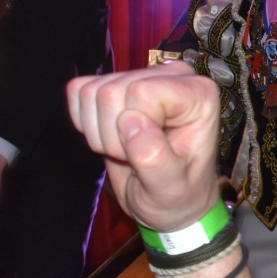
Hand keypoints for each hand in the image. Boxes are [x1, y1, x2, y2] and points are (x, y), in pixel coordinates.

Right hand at [66, 62, 222, 233]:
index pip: (141, 92)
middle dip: (113, 136)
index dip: (133, 130)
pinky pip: (78, 91)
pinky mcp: (115, 82)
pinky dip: (86, 123)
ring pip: (91, 92)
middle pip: (111, 91)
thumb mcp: (171, 188)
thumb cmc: (179, 195)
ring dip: (100, 133)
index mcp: (198, 94)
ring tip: (127, 149)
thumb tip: (129, 121)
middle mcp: (173, 76)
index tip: (150, 155)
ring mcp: (143, 75)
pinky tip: (111, 137)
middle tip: (136, 156)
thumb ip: (154, 157)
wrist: (170, 202)